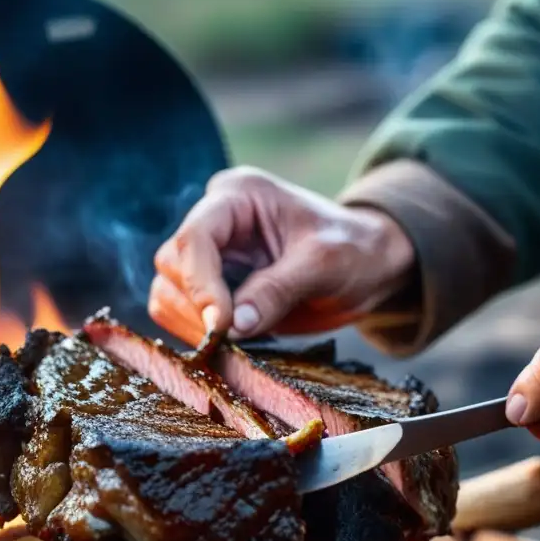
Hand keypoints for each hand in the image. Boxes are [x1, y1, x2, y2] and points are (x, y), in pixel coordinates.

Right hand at [149, 166, 416, 343]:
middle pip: (171, 263)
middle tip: (227, 339)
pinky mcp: (215, 285)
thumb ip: (278, 290)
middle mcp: (216, 220)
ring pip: (168, 289)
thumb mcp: (325, 264)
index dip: (199, 284)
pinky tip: (229, 344)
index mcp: (238, 196)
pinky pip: (182, 311)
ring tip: (230, 344)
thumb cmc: (355, 250)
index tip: (220, 325)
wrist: (372, 264)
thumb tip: (232, 325)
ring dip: (190, 322)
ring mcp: (213, 254)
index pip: (195, 237)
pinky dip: (196, 332)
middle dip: (194, 305)